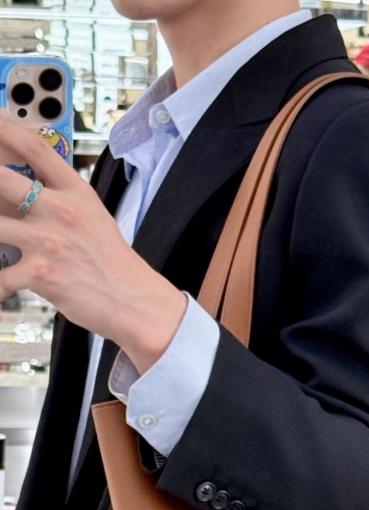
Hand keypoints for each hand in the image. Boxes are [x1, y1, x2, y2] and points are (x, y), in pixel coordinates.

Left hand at [0, 111, 186, 371]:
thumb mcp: (91, 216)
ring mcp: (49, 242)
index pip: (34, 146)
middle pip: (2, 178)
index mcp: (75, 192)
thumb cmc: (111, 262)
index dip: (3, 127)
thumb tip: (17, 185)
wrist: (133, 301)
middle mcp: (60, 211)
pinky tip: (0, 286)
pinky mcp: (41, 274)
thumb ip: (56, 197)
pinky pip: (1, 276)